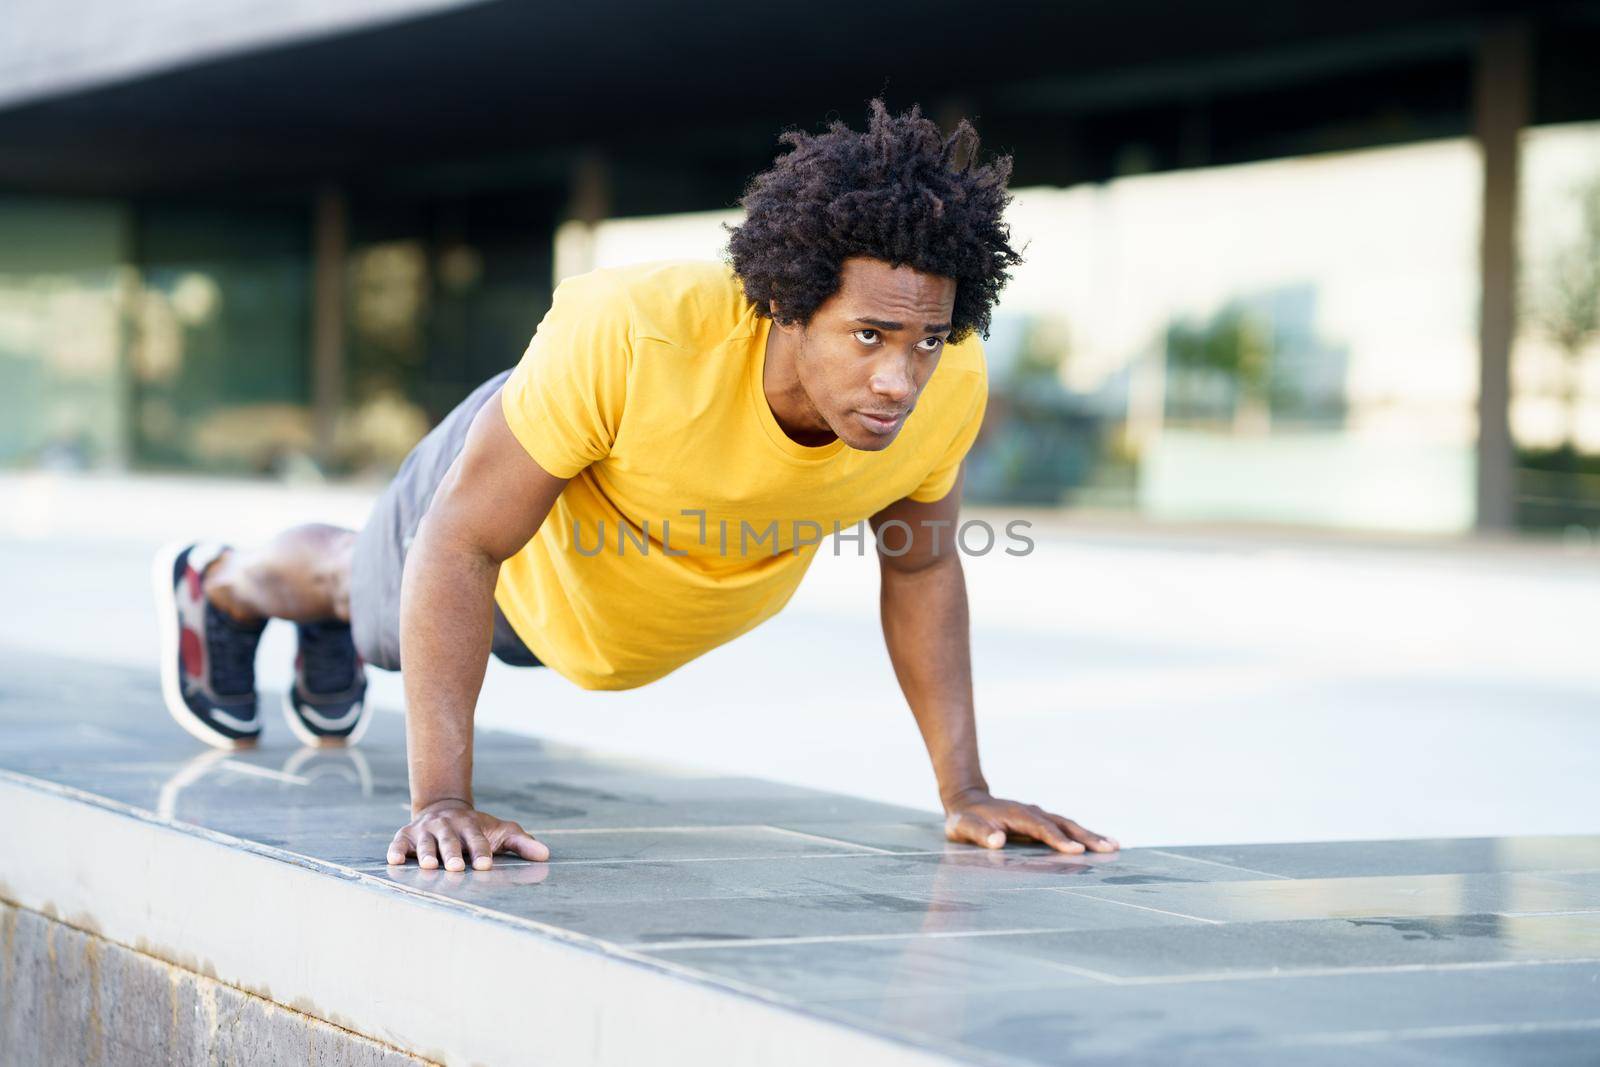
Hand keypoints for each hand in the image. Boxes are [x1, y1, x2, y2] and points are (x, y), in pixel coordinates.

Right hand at [387, 798, 550, 870]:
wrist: (444, 808)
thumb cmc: (477, 829)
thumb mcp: (500, 831)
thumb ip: (522, 842)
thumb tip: (546, 855)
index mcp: (470, 825)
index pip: (478, 838)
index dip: (481, 850)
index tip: (486, 864)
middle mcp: (446, 826)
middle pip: (450, 840)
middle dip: (452, 853)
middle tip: (455, 868)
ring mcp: (424, 830)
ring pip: (424, 842)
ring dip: (425, 854)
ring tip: (428, 867)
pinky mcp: (404, 836)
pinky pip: (398, 843)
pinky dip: (395, 851)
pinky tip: (394, 861)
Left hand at [944, 789, 1119, 854]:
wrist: (967, 801)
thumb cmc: (965, 820)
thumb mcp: (964, 827)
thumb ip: (979, 834)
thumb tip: (997, 841)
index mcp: (1017, 814)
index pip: (1041, 828)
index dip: (1058, 840)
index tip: (1076, 851)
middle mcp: (1032, 812)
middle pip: (1063, 824)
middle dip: (1086, 837)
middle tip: (1111, 848)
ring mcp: (1039, 816)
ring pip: (1069, 825)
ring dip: (1091, 836)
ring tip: (1115, 846)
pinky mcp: (1041, 822)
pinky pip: (1065, 829)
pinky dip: (1083, 836)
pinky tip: (1100, 844)